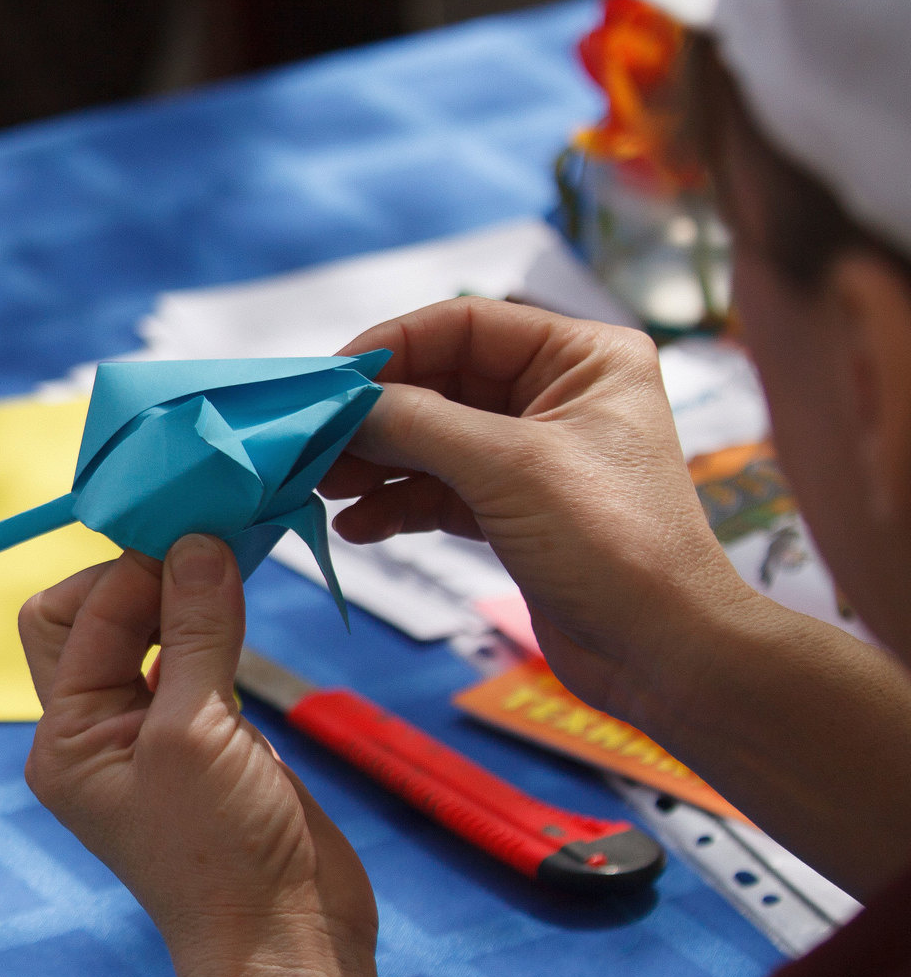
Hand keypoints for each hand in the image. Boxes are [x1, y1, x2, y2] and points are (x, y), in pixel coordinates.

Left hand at [20, 542, 476, 976]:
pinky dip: (219, 620)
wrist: (287, 944)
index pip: (75, 621)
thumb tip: (196, 541)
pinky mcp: (213, 740)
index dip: (130, 571)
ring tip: (234, 544)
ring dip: (185, 590)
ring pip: (152, 633)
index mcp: (65, 738)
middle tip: (208, 537)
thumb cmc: (225, 856)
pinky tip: (248, 590)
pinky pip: (200, 658)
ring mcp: (156, 735)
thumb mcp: (198, 734)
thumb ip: (195, 633)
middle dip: (144, 573)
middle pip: (96, 618)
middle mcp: (98, 732)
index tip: (193, 531)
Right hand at [318, 297, 755, 727]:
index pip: (464, 324)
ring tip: (325, 487)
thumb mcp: (507, 467)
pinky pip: (438, 487)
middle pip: (439, 382)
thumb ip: (415, 423)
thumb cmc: (610, 542)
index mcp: (584, 357)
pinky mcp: (516, 508)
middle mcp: (561, 394)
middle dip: (376, 416)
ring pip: (432, 438)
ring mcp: (536, 454)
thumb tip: (340, 404)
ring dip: (376, 462)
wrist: (663, 653)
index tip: (329, 383)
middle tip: (313, 443)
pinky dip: (395, 503)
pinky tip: (357, 525)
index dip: (391, 347)